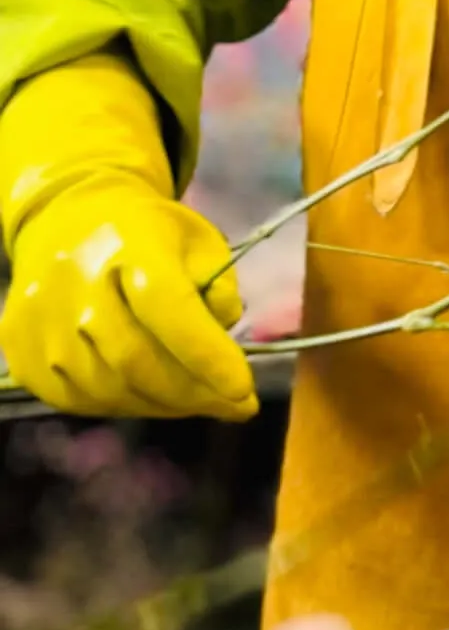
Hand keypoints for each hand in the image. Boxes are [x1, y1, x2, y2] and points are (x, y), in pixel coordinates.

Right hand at [2, 182, 257, 418]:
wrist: (67, 222)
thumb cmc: (147, 236)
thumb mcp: (199, 240)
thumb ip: (220, 287)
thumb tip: (223, 337)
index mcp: (128, 244)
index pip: (169, 309)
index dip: (206, 355)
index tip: (244, 390)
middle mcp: (76, 283)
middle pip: (137, 361)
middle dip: (194, 394)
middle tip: (233, 407)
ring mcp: (41, 322)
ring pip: (110, 389)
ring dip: (164, 405)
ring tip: (197, 399)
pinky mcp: (23, 352)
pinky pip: (80, 400)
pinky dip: (125, 405)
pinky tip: (153, 394)